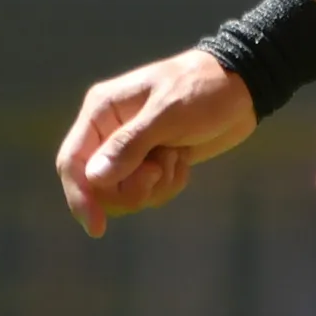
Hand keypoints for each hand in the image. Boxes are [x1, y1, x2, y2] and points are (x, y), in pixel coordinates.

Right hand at [58, 50, 258, 236]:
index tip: (96, 227)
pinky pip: (149, 193)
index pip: (73, 162)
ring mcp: (132, 149)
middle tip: (158, 173)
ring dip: (154, 187)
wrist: (242, 88)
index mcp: (102, 111)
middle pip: (97, 187)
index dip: (80, 197)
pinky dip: (168, 185)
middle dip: (129, 190)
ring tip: (176, 158)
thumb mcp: (168, 113)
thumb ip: (130, 145)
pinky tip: (184, 162)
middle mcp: (110, 131)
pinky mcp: (153, 162)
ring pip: (124, 194)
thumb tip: (93, 178)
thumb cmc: (203, 89)